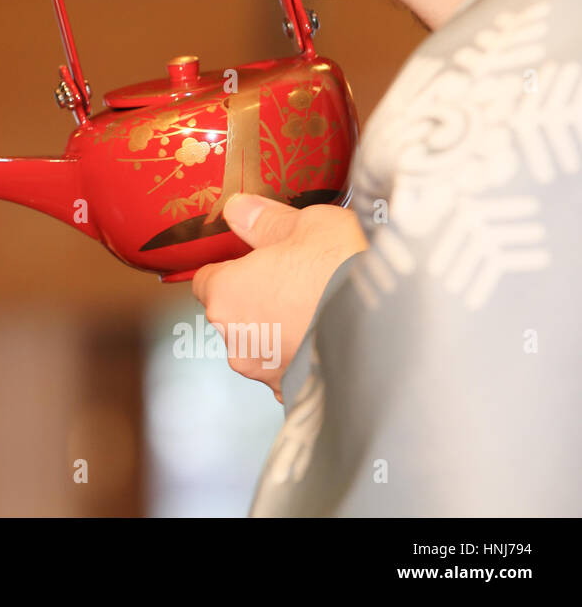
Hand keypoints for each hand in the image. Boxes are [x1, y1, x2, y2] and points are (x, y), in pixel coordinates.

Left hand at [191, 194, 365, 401]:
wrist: (400, 330)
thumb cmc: (348, 272)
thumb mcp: (308, 226)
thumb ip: (265, 221)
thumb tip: (239, 211)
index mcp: (226, 294)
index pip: (206, 280)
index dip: (232, 267)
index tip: (256, 259)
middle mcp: (236, 340)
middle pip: (235, 312)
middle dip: (259, 297)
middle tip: (299, 278)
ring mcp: (266, 373)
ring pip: (262, 343)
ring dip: (282, 328)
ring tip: (324, 306)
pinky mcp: (295, 396)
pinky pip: (289, 368)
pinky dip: (304, 354)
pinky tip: (333, 335)